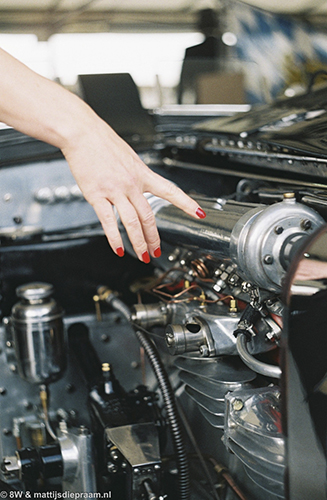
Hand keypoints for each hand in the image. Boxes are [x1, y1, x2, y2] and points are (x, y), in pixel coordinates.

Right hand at [63, 116, 205, 262]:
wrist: (82, 133)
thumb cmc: (102, 142)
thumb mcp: (129, 157)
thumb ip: (135, 175)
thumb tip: (138, 187)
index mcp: (142, 174)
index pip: (170, 190)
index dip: (187, 203)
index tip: (199, 213)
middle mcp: (131, 184)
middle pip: (148, 217)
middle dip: (154, 238)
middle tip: (156, 251)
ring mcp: (115, 191)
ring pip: (132, 222)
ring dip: (138, 243)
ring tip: (142, 255)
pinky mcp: (96, 195)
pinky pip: (108, 221)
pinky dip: (114, 238)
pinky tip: (118, 249)